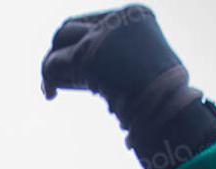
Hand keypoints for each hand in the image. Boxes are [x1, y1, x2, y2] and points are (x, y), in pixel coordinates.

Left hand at [40, 5, 198, 132]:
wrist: (168, 106)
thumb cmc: (164, 96)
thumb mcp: (149, 66)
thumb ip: (124, 61)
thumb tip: (103, 83)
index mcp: (134, 15)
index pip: (94, 22)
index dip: (80, 43)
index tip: (77, 69)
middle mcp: (116, 19)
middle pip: (72, 27)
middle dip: (60, 51)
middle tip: (58, 76)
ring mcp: (100, 36)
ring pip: (59, 41)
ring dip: (51, 65)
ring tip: (51, 89)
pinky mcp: (85, 56)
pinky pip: (53, 64)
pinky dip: (47, 79)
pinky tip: (50, 95)